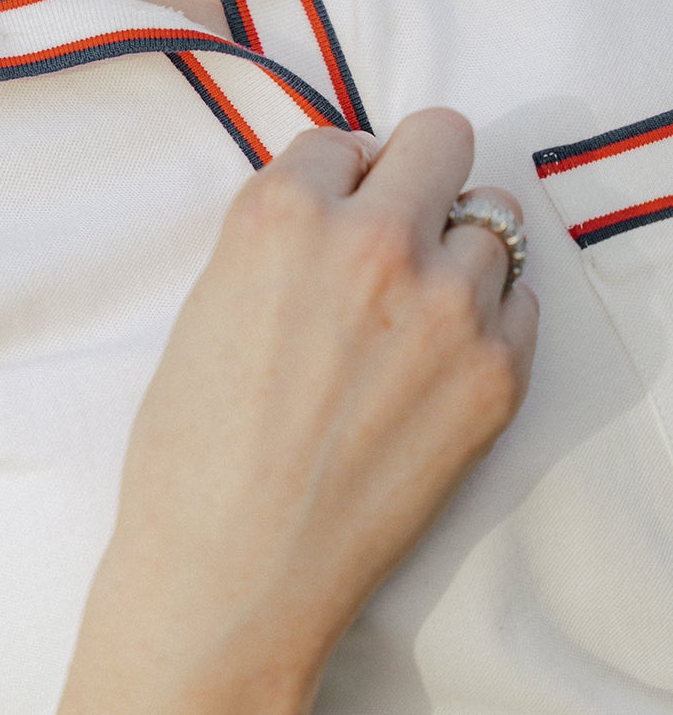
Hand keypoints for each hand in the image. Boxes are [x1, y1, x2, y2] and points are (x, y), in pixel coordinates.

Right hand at [108, 109, 538, 700]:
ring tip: (408, 318)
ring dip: (455, 254)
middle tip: (393, 232)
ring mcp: (447, 306)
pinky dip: (487, 318)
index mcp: (281, 215)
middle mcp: (373, 241)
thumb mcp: (208, 306)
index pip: (339, 141)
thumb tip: (338, 208)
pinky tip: (433, 365)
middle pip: (441, 139)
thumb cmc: (193, 456)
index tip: (330, 222)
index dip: (334, 183)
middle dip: (415, 176)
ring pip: (493, 222)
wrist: (233, 574)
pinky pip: (521, 301)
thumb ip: (280, 241)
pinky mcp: (496, 372)